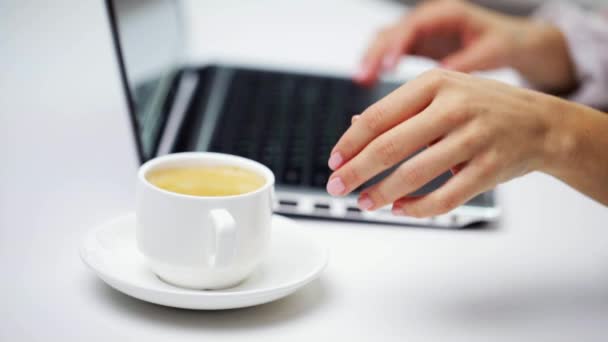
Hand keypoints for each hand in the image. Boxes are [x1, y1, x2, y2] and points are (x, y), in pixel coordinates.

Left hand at [328, 69, 574, 216]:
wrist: (541, 123)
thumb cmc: (484, 107)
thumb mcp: (442, 93)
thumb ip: (400, 110)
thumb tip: (354, 128)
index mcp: (435, 84)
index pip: (378, 117)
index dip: (350, 143)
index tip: (334, 160)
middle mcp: (454, 107)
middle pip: (389, 146)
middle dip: (356, 171)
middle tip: (336, 187)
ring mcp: (474, 138)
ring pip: (414, 174)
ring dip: (382, 194)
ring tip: (364, 202)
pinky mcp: (490, 168)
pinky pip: (445, 196)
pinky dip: (418, 208)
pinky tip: (401, 209)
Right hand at [355, 0, 575, 92]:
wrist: (510, 40)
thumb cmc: (503, 43)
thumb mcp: (491, 51)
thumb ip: (467, 61)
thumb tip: (442, 76)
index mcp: (447, 13)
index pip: (414, 26)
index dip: (397, 45)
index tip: (387, 67)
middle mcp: (428, 18)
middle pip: (392, 31)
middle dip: (375, 53)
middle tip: (363, 77)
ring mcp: (419, 30)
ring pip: (385, 40)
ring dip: (371, 59)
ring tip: (361, 81)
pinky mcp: (415, 43)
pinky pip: (389, 51)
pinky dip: (377, 64)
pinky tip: (367, 81)